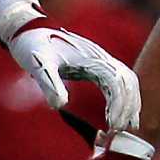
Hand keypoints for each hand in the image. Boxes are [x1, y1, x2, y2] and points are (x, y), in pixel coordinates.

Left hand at [7, 20, 141, 131]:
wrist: (29, 29)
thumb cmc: (33, 45)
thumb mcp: (39, 65)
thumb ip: (49, 83)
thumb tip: (60, 105)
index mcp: (91, 57)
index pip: (116, 81)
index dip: (118, 104)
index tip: (112, 126)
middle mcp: (100, 57)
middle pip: (127, 81)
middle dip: (128, 107)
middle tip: (119, 130)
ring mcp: (100, 59)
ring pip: (127, 80)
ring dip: (130, 103)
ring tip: (127, 127)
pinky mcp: (96, 64)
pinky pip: (118, 81)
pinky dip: (123, 97)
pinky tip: (117, 115)